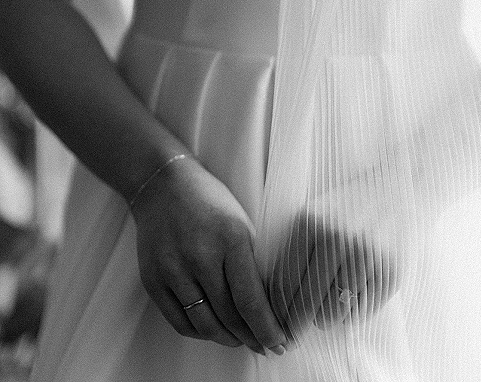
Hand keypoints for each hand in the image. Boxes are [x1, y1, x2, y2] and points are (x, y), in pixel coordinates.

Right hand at [130, 156, 287, 355]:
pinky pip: (180, 321)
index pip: (251, 299)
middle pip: (229, 316)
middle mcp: (200, 256)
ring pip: (205, 324)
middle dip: (251, 337)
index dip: (267, 329)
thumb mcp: (241, 221)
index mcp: (230, 238)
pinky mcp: (153, 280)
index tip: (280, 343)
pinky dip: (200, 332)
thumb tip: (269, 302)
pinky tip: (213, 328)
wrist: (162, 184)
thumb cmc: (209, 200)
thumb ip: (252, 260)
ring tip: (241, 339)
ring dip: (227, 339)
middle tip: (265, 344)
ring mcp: (173, 270)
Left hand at [268, 210, 398, 342]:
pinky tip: (347, 301)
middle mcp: (338, 240)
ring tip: (323, 311)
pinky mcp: (390, 273)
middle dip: (295, 326)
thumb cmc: (343, 207)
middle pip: (306, 303)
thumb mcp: (310, 217)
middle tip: (292, 337)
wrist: (391, 190)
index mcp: (310, 224)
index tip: (273, 327)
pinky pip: (361, 313)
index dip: (276, 312)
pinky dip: (350, 315)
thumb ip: (290, 252)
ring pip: (333, 313)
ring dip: (323, 319)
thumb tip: (270, 301)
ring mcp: (367, 257)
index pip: (284, 283)